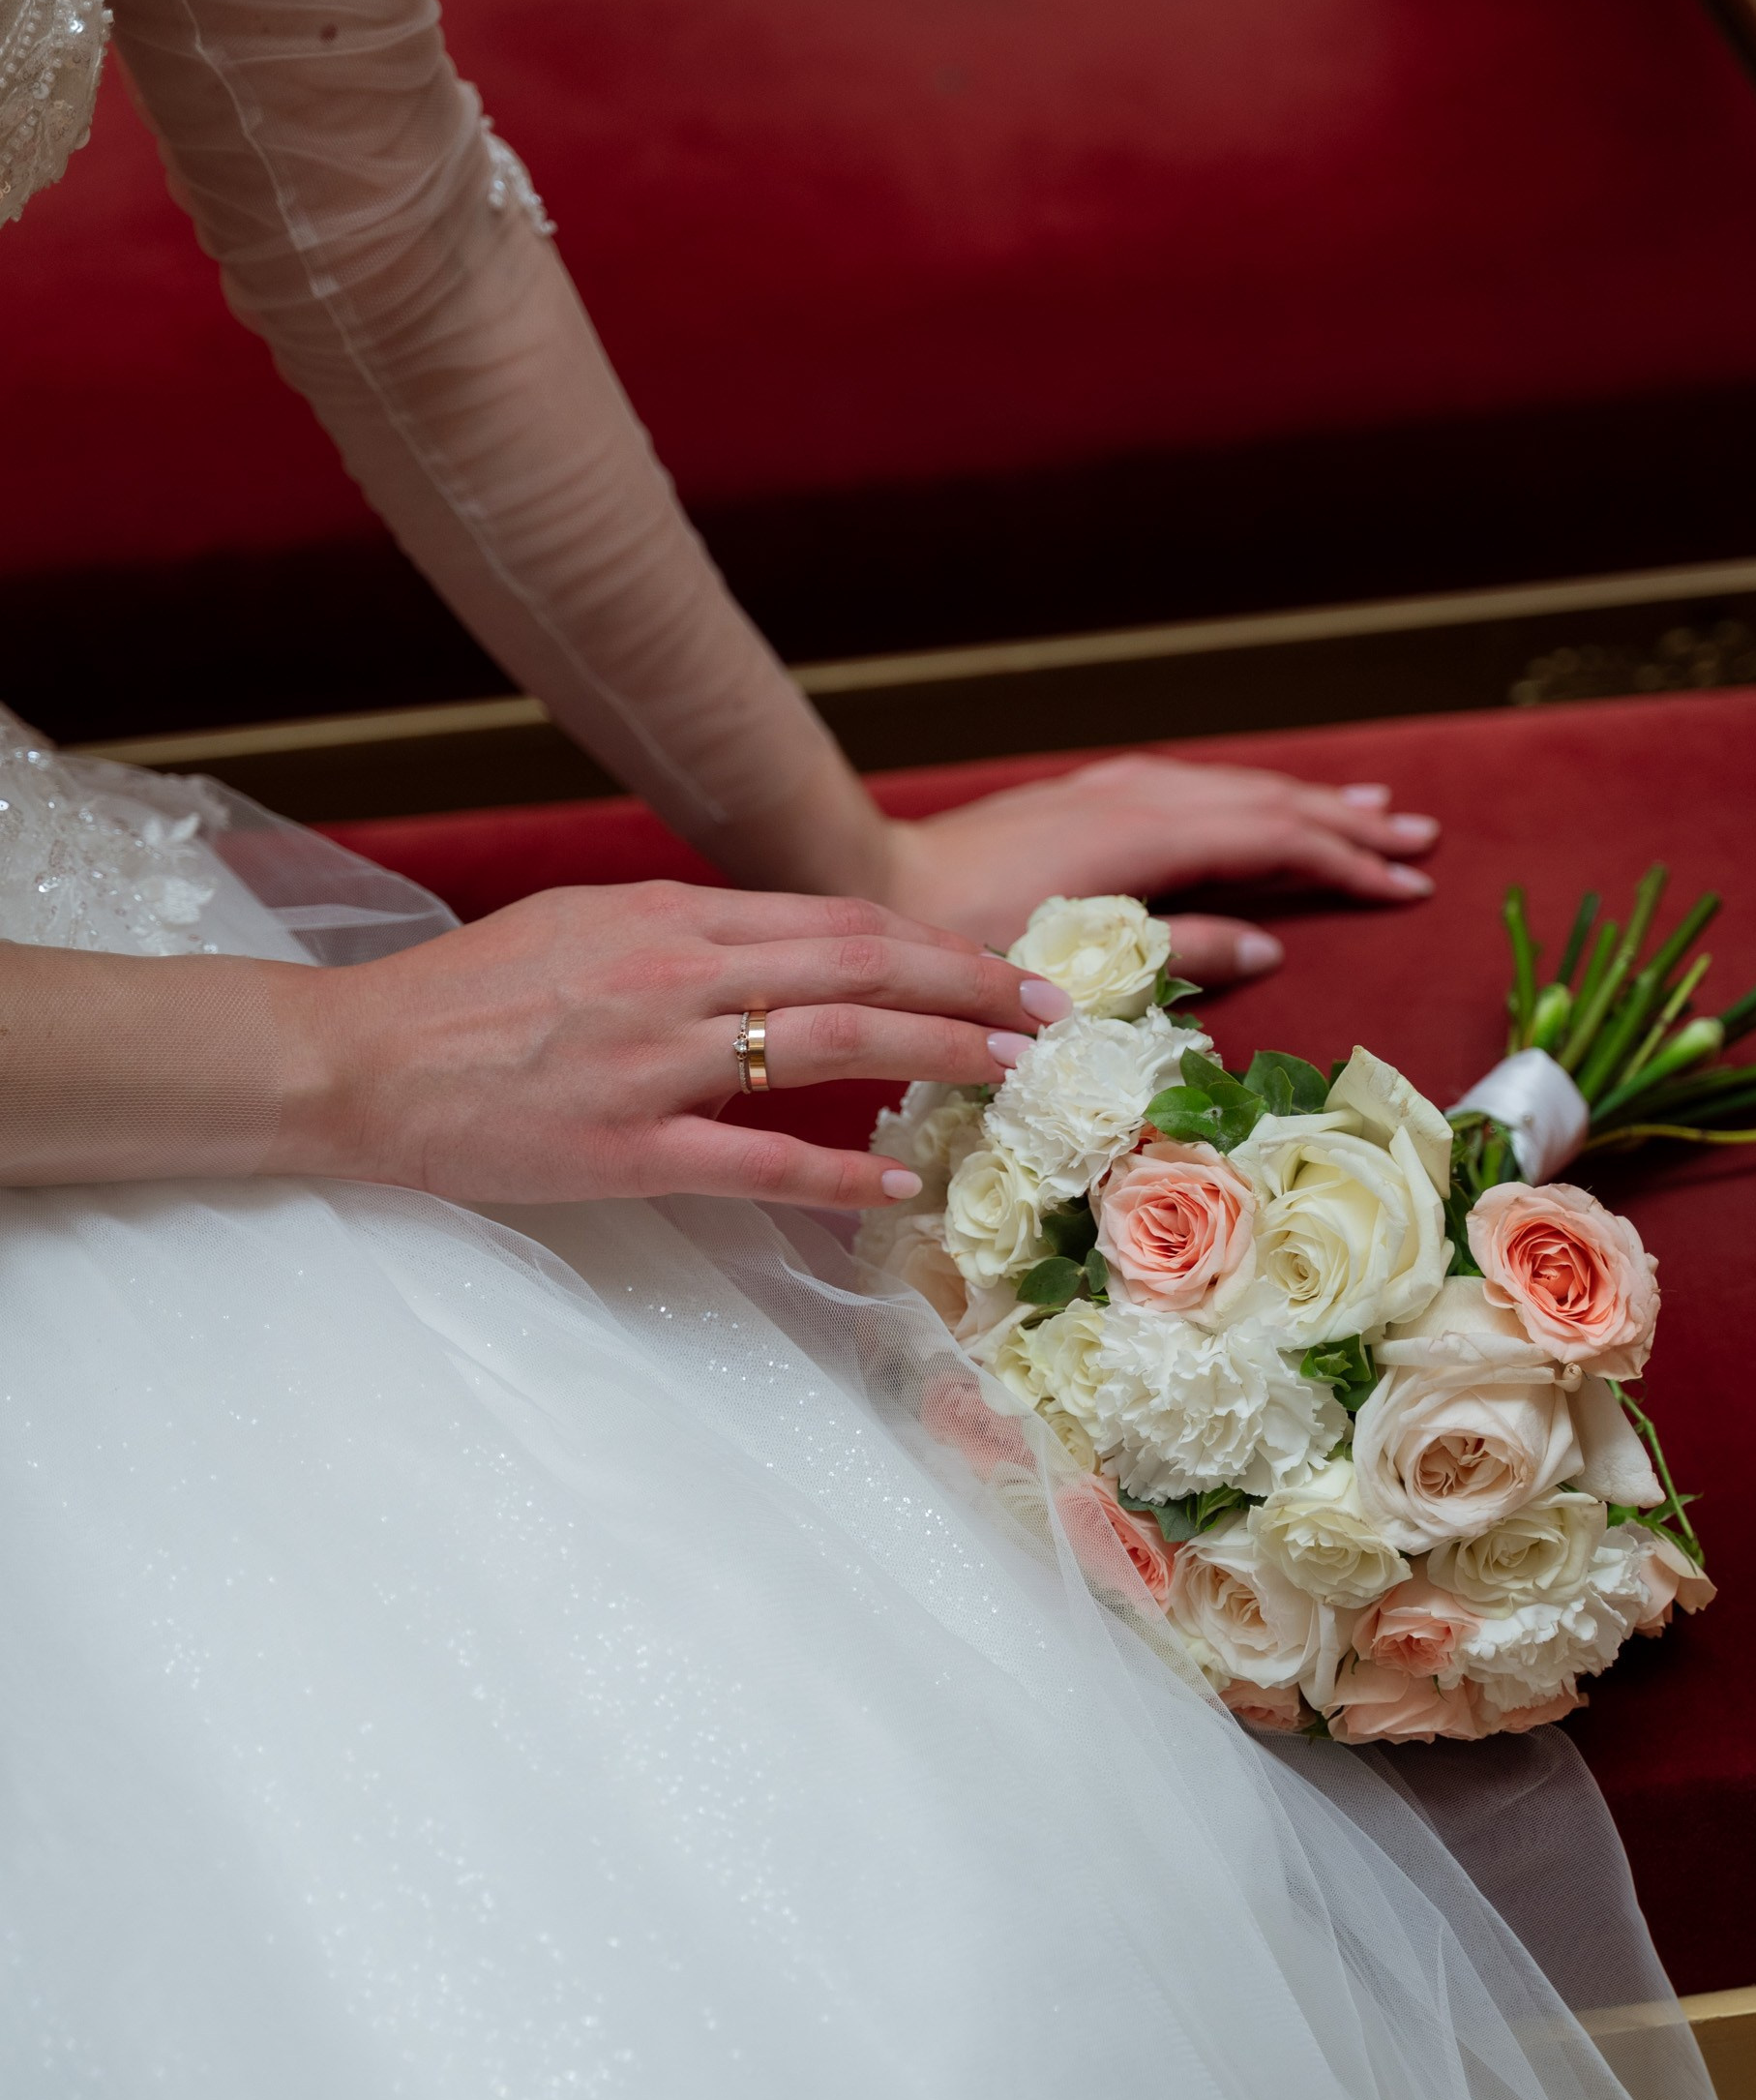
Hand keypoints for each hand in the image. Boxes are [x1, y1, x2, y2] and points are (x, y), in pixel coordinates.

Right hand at [292, 879, 1068, 1207]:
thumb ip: (693, 933)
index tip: (1010, 970)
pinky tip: (898, 1184)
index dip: (941, 945)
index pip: (842, 920)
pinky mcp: (625, 1148)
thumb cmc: (472, 994)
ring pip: (832, 1045)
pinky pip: (757, 1158)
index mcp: (673, 915)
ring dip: (939, 1056)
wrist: (358, 1060)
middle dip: (974, 989)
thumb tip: (790, 951)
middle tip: (1054, 1018)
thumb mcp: (590, 924)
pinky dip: (838, 1168)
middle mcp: (678, 974)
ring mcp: (655, 1062)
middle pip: (863, 968)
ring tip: (1013, 1078)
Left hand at [879, 754, 1438, 980]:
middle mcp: (1135, 796)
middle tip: (1417, 836)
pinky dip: (1241, 792)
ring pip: (1230, 784)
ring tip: (1362, 808)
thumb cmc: (962, 940)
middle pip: (1266, 800)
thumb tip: (1269, 946)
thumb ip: (1180, 953)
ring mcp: (1105, 789)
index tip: (1410, 883)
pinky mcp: (1078, 797)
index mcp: (1146, 836)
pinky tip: (1249, 801)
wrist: (869, 882)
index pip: (1277, 839)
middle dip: (1344, 820)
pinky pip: (1189, 783)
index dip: (1349, 861)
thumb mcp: (1081, 964)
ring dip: (1300, 798)